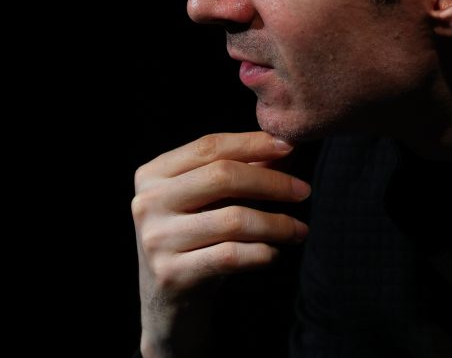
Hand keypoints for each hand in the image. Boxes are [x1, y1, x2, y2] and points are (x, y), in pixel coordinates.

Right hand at [132, 132, 310, 356]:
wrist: (168, 306)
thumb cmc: (195, 243)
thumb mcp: (208, 203)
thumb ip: (238, 172)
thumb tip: (282, 147)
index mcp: (152, 174)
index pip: (209, 147)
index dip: (252, 143)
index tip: (290, 147)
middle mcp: (148, 202)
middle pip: (222, 176)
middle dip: (271, 182)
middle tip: (303, 191)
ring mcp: (157, 239)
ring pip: (232, 219)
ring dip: (276, 223)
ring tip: (299, 229)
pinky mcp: (171, 274)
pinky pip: (230, 256)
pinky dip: (261, 252)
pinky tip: (273, 253)